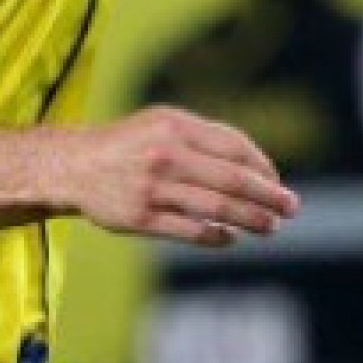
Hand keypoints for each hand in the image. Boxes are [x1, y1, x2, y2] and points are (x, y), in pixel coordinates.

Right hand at [54, 107, 298, 247]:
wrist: (71, 166)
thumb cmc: (132, 145)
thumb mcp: (165, 124)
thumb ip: (209, 139)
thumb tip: (262, 169)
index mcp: (177, 127)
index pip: (236, 148)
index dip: (264, 168)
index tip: (278, 183)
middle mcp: (166, 155)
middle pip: (233, 180)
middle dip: (269, 197)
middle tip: (291, 209)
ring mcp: (152, 188)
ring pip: (217, 208)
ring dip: (251, 220)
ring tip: (270, 227)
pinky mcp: (139, 218)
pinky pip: (190, 231)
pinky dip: (217, 237)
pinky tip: (231, 238)